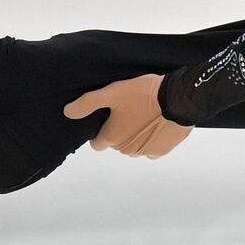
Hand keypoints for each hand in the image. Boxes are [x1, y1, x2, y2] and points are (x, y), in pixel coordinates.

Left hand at [63, 73, 191, 157]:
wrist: (178, 100)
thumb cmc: (143, 95)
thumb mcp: (112, 93)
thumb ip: (88, 103)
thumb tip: (67, 112)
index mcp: (112, 138)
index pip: (97, 143)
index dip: (100, 130)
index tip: (110, 117)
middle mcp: (125, 150)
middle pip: (116, 144)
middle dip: (119, 131)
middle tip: (129, 111)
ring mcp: (144, 152)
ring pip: (133, 147)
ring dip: (135, 137)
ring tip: (144, 116)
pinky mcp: (161, 151)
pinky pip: (150, 149)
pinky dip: (151, 140)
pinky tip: (156, 125)